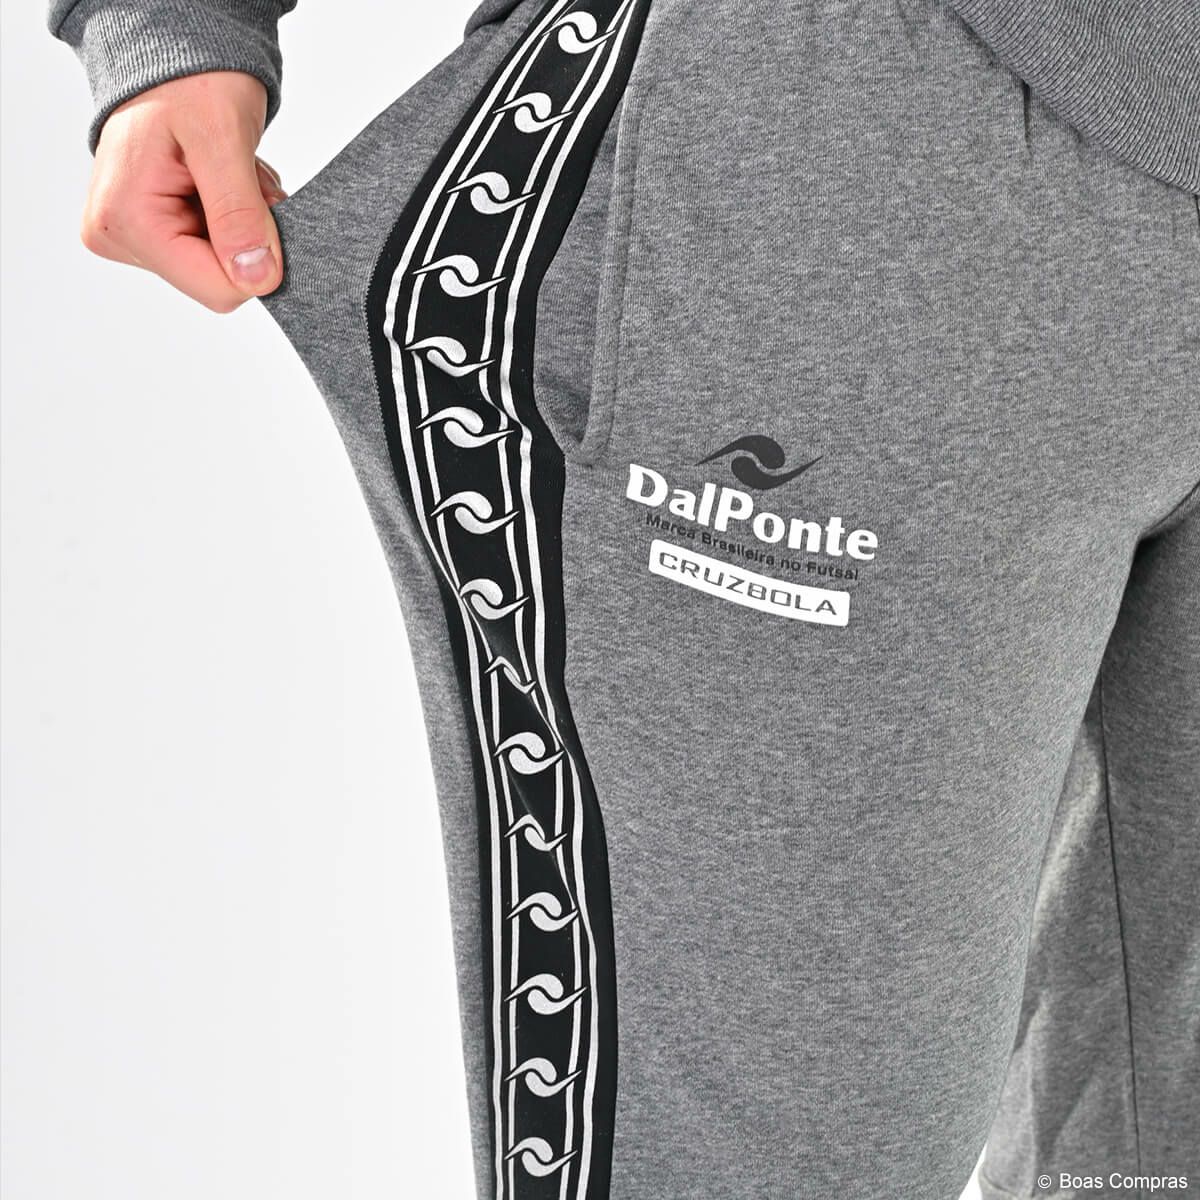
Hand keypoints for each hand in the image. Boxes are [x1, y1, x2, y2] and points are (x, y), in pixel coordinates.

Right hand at [81, 71, 286, 312]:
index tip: (260, 205)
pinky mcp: (148, 233)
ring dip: (243, 222)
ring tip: (229, 173)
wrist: (177, 57)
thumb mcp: (222, 139)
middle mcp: (118, 236)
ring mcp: (131, 238)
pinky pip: (214, 249)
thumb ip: (238, 213)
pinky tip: (220, 180)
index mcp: (125, 220)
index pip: (218, 289)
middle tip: (241, 179)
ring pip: (222, 265)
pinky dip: (234, 217)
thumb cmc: (192, 83)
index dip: (258, 257)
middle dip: (247, 233)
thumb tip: (255, 278)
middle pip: (219, 280)